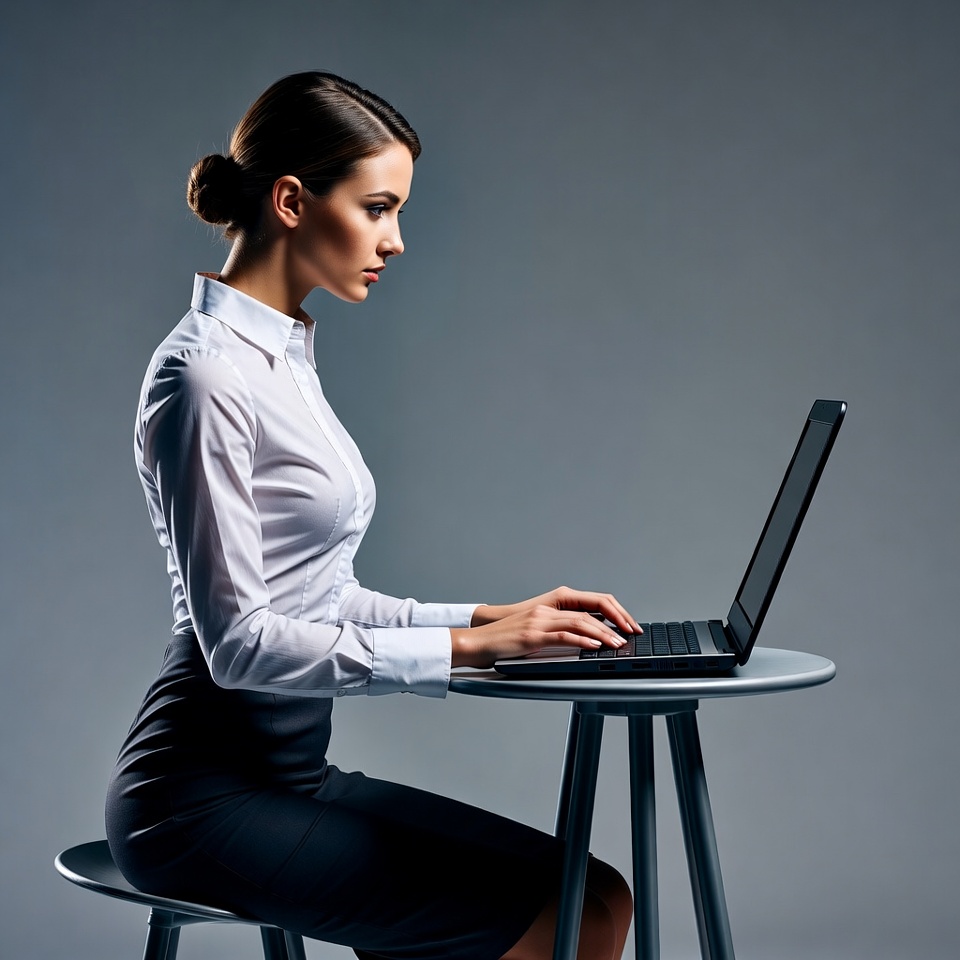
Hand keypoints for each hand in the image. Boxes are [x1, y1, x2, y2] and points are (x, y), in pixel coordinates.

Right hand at [450, 587, 641, 668]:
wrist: (478, 641)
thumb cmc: (505, 640)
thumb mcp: (536, 632)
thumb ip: (558, 632)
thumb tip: (584, 641)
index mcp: (550, 606)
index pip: (589, 603)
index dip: (612, 612)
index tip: (628, 625)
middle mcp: (547, 610)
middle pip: (589, 611)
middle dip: (614, 623)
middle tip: (630, 635)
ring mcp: (539, 621)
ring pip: (580, 622)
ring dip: (603, 634)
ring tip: (618, 644)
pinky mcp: (532, 635)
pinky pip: (563, 635)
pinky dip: (582, 640)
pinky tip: (594, 647)